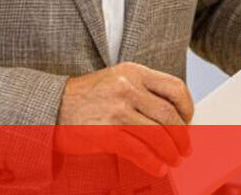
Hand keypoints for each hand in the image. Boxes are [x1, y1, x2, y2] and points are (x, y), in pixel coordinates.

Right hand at [53, 62, 193, 178]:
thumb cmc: (86, 97)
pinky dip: (152, 162)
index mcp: (135, 72)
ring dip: (171, 152)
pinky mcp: (106, 132)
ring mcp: (117, 109)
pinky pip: (139, 151)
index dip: (187, 108)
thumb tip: (174, 114)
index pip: (175, 88)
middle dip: (182, 136)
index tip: (188, 122)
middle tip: (185, 148)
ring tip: (174, 160)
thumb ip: (143, 90)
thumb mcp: (117, 81)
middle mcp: (128, 87)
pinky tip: (158, 168)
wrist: (52, 107)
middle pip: (170, 115)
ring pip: (158, 134)